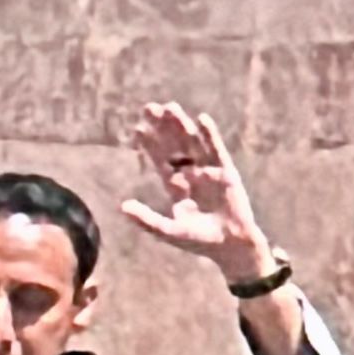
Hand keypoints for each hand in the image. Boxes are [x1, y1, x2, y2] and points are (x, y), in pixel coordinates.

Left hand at [122, 101, 273, 279]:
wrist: (231, 246)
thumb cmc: (200, 241)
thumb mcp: (169, 231)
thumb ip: (147, 220)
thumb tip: (122, 207)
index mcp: (177, 186)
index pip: (160, 160)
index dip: (149, 145)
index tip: (137, 128)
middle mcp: (192, 174)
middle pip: (174, 146)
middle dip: (162, 127)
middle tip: (149, 108)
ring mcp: (209, 172)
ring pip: (193, 143)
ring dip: (182, 125)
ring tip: (170, 107)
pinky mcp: (227, 172)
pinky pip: (217, 150)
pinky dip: (210, 135)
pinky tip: (201, 119)